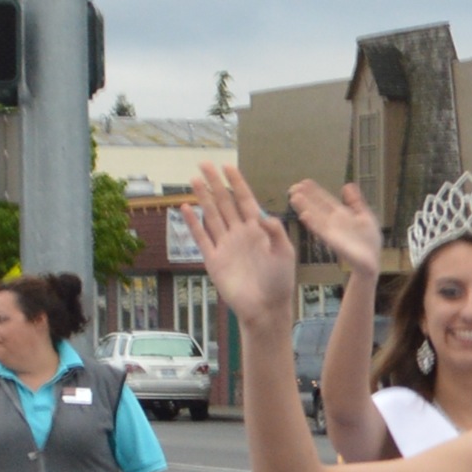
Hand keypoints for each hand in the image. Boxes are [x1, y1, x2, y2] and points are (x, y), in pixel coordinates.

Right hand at [184, 164, 297, 329]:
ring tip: (193, 179)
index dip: (236, 183)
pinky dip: (193, 223)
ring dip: (203, 198)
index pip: (245, 200)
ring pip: (212, 215)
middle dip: (215, 183)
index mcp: (258, 231)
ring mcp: (225, 245)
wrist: (265, 308)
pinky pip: (201, 237)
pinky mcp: (213, 259)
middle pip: (225, 203)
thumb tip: (263, 215)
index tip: (227, 166)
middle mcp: (240, 234)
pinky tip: (185, 207)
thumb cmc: (279, 282)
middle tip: (203, 163)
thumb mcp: (285, 254)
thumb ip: (276, 233)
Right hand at [288, 180, 381, 274]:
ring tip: (294, 198)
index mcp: (341, 214)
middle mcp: (333, 221)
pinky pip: (321, 231)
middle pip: (317, 207)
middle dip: (306, 197)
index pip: (325, 200)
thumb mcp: (365, 216)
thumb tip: (348, 185)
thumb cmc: (369, 241)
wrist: (371, 261)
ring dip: (305, 207)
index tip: (304, 182)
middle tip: (293, 187)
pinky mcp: (332, 241)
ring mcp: (331, 231)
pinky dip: (313, 224)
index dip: (315, 191)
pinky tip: (304, 216)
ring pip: (315, 217)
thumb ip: (356, 202)